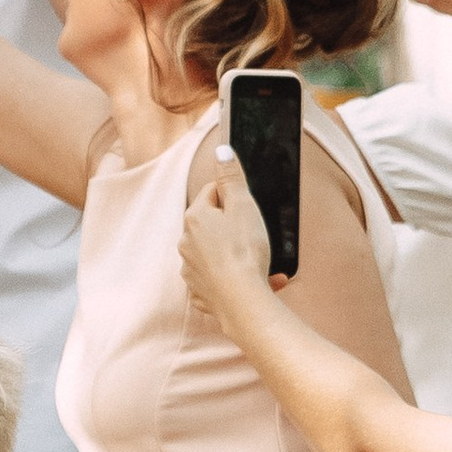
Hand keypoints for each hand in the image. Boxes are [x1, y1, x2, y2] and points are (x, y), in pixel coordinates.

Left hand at [177, 147, 278, 327]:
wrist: (243, 301)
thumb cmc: (244, 251)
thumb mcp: (243, 205)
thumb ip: (232, 177)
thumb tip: (222, 151)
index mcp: (195, 218)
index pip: (212, 193)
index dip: (234, 198)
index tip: (249, 208)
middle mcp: (186, 243)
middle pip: (214, 224)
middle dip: (237, 228)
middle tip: (258, 237)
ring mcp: (191, 269)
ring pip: (218, 254)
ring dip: (241, 257)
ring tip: (266, 264)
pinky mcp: (200, 292)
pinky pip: (221, 280)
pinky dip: (238, 279)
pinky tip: (260, 282)